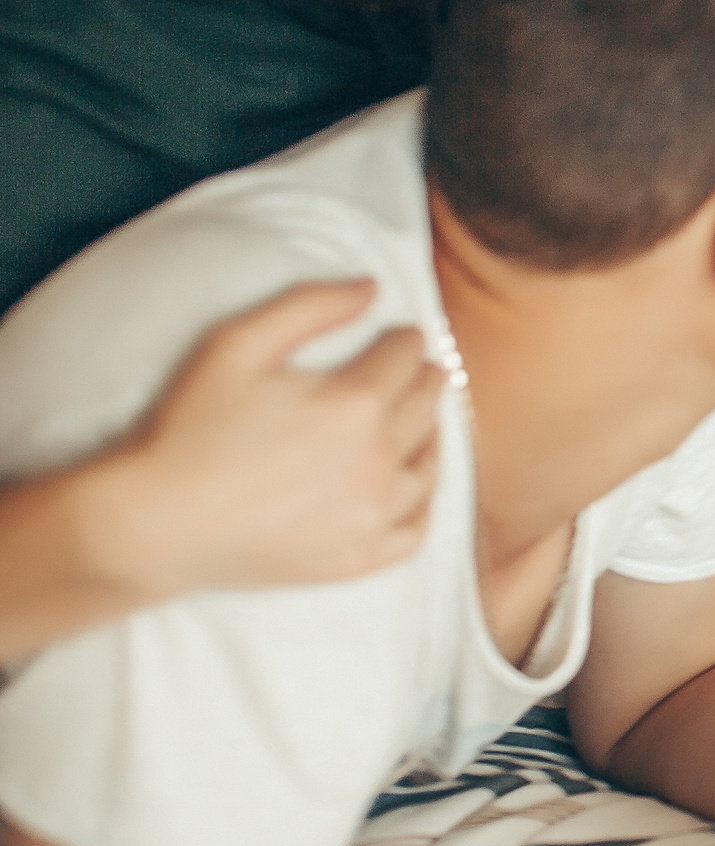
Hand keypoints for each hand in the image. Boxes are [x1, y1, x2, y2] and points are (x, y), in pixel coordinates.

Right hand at [102, 280, 440, 596]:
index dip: (404, 338)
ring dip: (431, 433)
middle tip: (421, 369)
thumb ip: (309, 305)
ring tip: (422, 419)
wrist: (153, 524)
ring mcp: (374, 515)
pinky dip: (424, 502)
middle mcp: (378, 460)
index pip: (406, 356)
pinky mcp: (360, 558)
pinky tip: (414, 486)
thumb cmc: (190, 430)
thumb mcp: (236, 344)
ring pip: (430, 464)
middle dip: (425, 377)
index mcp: (355, 403)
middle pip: (426, 404)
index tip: (400, 335)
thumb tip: (372, 287)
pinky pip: (417, 529)